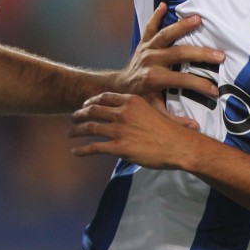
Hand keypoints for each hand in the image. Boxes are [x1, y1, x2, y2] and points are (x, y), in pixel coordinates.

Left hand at [69, 92, 201, 168]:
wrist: (179, 146)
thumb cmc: (172, 131)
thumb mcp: (155, 110)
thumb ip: (141, 110)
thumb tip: (137, 112)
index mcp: (131, 101)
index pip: (104, 97)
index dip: (91, 101)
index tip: (85, 104)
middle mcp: (122, 113)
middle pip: (93, 110)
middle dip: (79, 114)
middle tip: (73, 118)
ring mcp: (119, 130)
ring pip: (90, 128)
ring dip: (76, 130)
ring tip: (70, 133)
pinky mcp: (119, 147)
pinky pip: (94, 147)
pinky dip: (82, 150)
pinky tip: (76, 152)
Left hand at [110, 3, 223, 116]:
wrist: (116, 88)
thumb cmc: (139, 99)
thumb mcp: (154, 112)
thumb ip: (173, 120)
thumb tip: (195, 129)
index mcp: (154, 79)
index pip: (182, 81)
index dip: (199, 86)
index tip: (215, 90)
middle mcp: (150, 61)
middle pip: (178, 54)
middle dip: (200, 54)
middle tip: (220, 55)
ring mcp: (146, 49)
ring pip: (165, 35)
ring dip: (181, 26)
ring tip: (198, 18)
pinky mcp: (143, 43)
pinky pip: (149, 27)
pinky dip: (156, 15)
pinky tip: (164, 4)